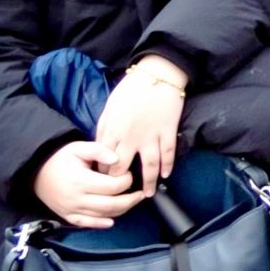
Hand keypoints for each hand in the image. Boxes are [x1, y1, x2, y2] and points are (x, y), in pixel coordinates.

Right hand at [34, 141, 148, 227]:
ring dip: (121, 210)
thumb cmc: (59, 158)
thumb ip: (99, 150)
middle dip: (131, 199)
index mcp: (80, 181)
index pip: (113, 186)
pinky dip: (101, 224)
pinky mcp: (67, 216)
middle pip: (112, 204)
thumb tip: (117, 159)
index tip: (129, 174)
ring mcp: (71, 210)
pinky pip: (87, 224)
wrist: (35, 171)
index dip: (126, 181)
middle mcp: (76, 198)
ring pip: (103, 215)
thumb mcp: (78, 148)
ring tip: (131, 201)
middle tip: (141, 193)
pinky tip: (112, 220)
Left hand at [93, 55, 188, 189]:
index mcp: (113, 131)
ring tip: (148, 194)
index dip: (103, 172)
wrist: (156, 75)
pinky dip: (168, 166)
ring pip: (149, 167)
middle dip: (121, 183)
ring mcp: (151, 137)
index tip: (103, 180)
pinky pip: (168, 154)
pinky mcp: (168, 132)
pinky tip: (166, 175)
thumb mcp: (109, 107)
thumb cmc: (130, 89)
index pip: (104, 160)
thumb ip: (104, 127)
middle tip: (122, 193)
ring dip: (149, 183)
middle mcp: (131, 138)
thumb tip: (100, 145)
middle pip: (123, 169)